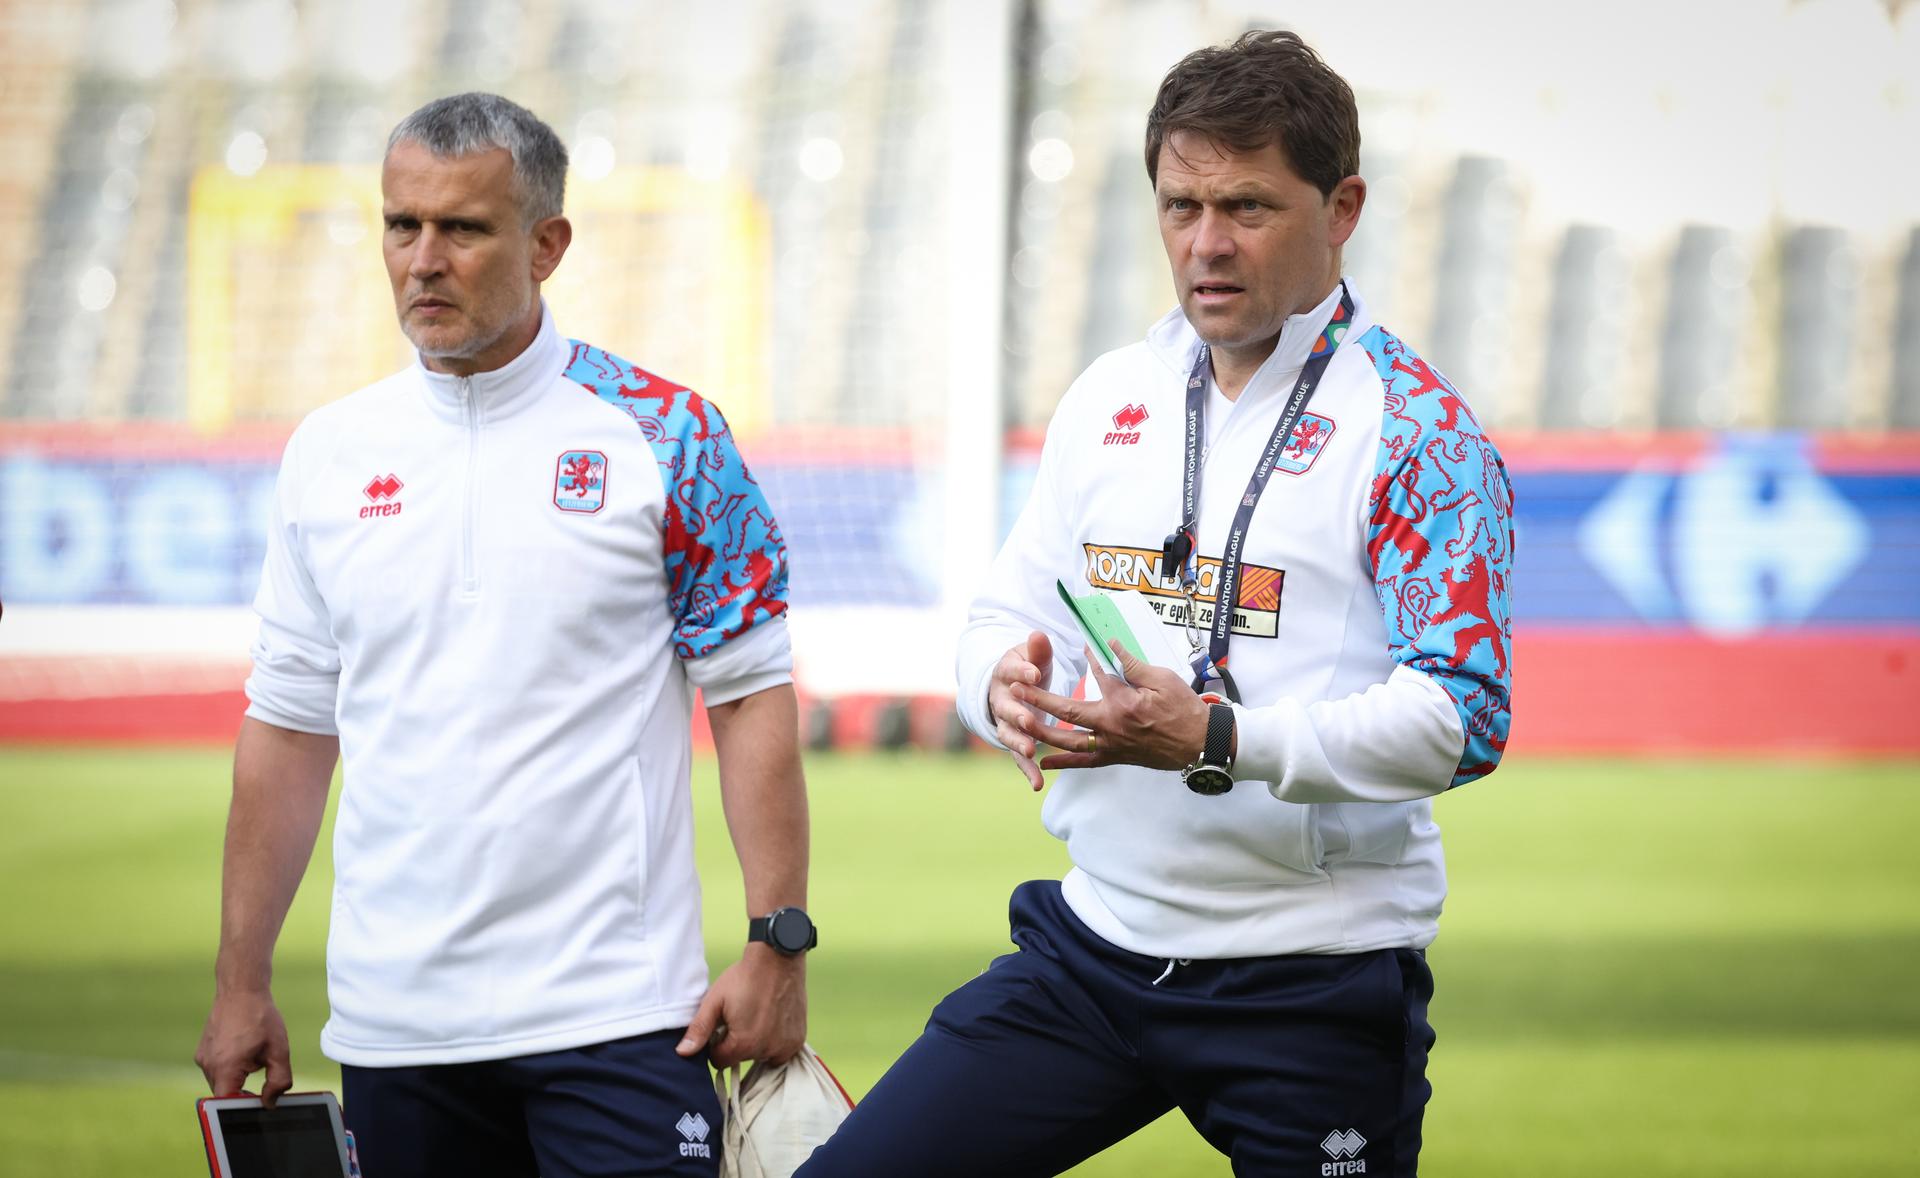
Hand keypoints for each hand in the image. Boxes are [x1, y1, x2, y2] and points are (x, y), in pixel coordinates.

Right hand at [195, 989, 292, 1103]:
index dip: (242, 1108)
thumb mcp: (279, 1051)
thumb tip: (270, 1103)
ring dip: (237, 1079)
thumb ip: (279, 1081)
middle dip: (243, 1092)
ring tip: (253, 1057)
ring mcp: (202, 1058)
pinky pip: (216, 1070)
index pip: (226, 1104)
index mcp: (225, 1067)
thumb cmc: (261, 1018)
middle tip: (262, 1080)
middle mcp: (208, 1065)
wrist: (241, 990)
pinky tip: (244, 1051)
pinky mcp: (202, 1052)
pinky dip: (230, 1068)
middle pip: (224, 1094)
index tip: (258, 1104)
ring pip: (220, 1083)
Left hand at [675, 945, 805, 1068]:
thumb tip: (683, 1052)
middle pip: (741, 1058)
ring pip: (761, 1055)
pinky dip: (775, 1041)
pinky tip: (771, 1019)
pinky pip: (780, 1051)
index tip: (722, 1026)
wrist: (778, 958)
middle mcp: (767, 1050)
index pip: (720, 1061)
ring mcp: (786, 1046)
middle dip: (737, 1042)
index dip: (716, 1045)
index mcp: (743, 1044)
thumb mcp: (715, 1000)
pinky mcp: (797, 1039)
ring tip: (757, 1015)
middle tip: (740, 1016)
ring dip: (757, 1042)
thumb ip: (699, 1030)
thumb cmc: (745, 978)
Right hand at [987, 631, 1054, 790]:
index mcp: (1004, 675)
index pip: (1012, 673)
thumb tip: (1038, 635)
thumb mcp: (1032, 656)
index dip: (1022, 674)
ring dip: (1019, 743)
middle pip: (1006, 708)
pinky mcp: (1013, 740)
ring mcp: (1004, 722)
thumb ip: (1037, 650)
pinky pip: (1018, 757)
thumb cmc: (1027, 668)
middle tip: (1029, 719)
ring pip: (1008, 734)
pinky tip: (1037, 784)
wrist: (1010, 686)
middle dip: (1017, 714)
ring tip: (1030, 750)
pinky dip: (1027, 770)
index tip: (1034, 674)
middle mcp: (999, 700)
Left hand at [1019, 641, 1210, 772]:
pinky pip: (1084, 763)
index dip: (1089, 656)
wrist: (1200, 743)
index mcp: (1121, 703)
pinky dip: (1063, 763)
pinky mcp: (1115, 757)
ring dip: (1041, 731)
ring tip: (1019, 721)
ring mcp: (1110, 744)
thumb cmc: (1184, 710)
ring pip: (1068, 740)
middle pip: (1066, 710)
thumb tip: (1109, 644)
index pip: (1097, 673)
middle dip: (1038, 698)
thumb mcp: (1162, 680)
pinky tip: (1044, 762)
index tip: (1080, 642)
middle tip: (1016, 688)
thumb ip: (1131, 664)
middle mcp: (1110, 725)